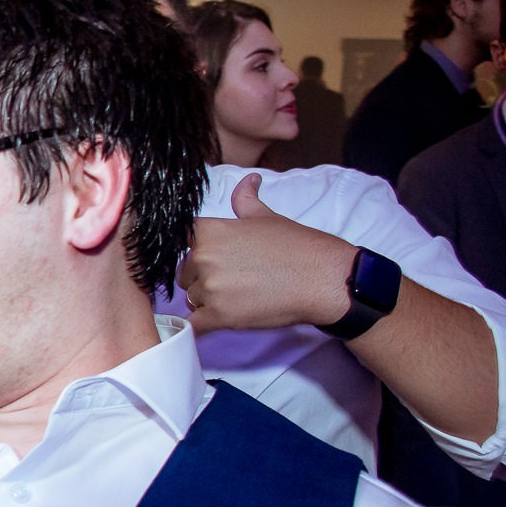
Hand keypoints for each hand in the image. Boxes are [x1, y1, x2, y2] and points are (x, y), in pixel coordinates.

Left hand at [178, 174, 352, 332]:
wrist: (322, 279)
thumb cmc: (297, 247)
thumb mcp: (266, 216)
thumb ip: (245, 200)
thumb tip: (248, 180)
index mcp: (209, 231)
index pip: (183, 242)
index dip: (197, 252)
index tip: (211, 259)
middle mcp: (203, 257)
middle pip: (185, 272)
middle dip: (202, 277)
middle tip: (234, 279)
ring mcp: (209, 288)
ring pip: (192, 298)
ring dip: (208, 301)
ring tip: (239, 297)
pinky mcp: (218, 316)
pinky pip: (194, 325)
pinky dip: (199, 327)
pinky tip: (209, 324)